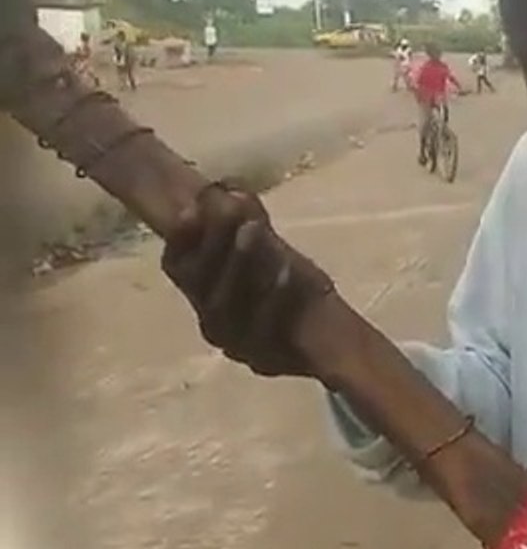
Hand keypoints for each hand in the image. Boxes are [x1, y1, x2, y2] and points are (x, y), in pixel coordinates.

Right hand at [162, 184, 339, 379]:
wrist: (328, 341)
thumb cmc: (289, 290)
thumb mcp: (268, 254)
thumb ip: (249, 222)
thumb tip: (232, 188)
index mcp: (204, 294)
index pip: (176, 265)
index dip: (181, 237)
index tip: (194, 207)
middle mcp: (211, 320)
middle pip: (200, 283)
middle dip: (214, 240)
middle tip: (232, 208)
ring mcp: (236, 345)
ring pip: (226, 307)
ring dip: (239, 263)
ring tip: (254, 229)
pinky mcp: (265, 360)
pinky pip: (266, 329)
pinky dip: (275, 297)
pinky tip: (288, 270)